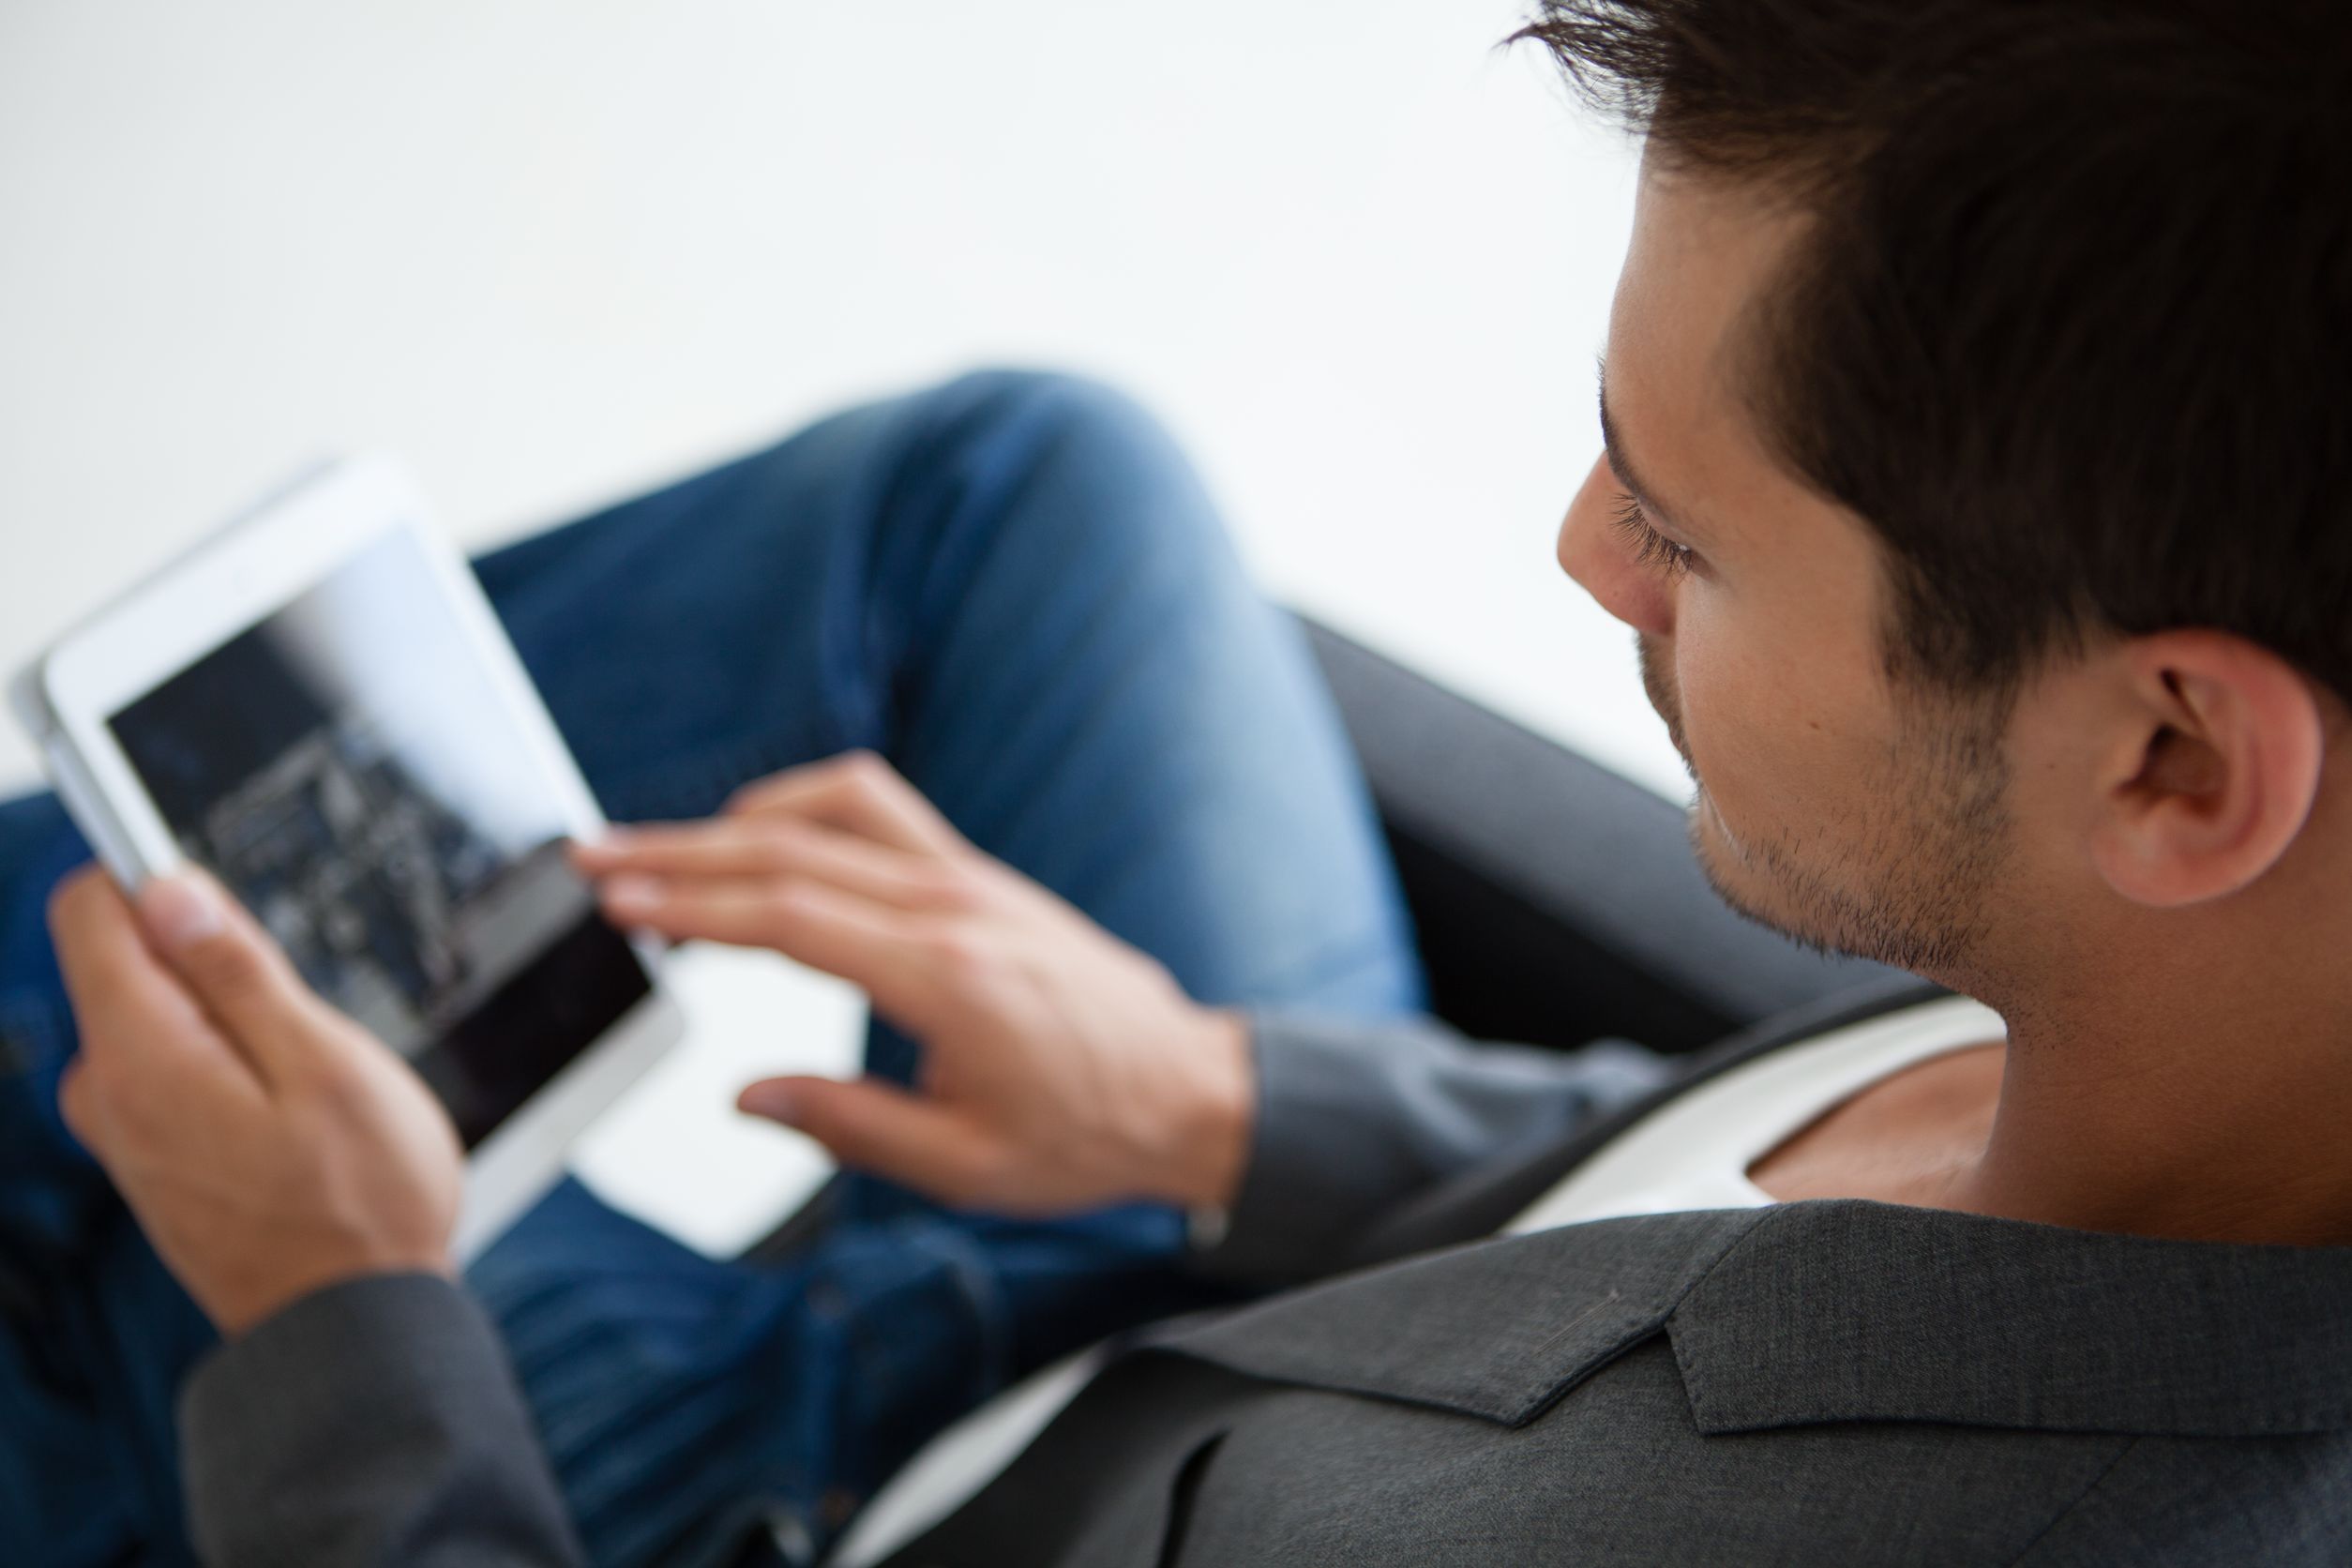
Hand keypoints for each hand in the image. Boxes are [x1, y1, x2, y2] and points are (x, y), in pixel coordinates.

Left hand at [49, 867, 462, 1335]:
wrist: (353, 1326)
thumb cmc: (360, 1202)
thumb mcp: (325, 1062)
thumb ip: (238, 971)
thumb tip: (166, 890)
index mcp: (143, 1055)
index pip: (87, 912)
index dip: (152, 878)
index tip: (220, 900)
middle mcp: (109, 1092)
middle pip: (127, 963)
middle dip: (210, 964)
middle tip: (297, 1023)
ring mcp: (122, 1134)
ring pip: (156, 1021)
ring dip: (225, 1025)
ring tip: (301, 1085)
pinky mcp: (148, 1163)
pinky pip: (168, 1075)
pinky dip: (222, 1073)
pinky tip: (285, 1122)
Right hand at [571, 751, 1253, 1215]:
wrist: (1184, 1088)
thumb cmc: (1084, 1135)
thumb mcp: (964, 1165)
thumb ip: (848, 1127)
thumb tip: (744, 1098)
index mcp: (947, 979)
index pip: (792, 918)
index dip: (694, 906)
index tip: (619, 905)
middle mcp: (955, 908)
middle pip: (792, 851)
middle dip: (680, 853)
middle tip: (592, 860)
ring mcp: (969, 879)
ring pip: (835, 811)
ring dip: (734, 819)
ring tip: (656, 851)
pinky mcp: (976, 874)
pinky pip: (882, 811)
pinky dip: (807, 807)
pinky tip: (757, 836)